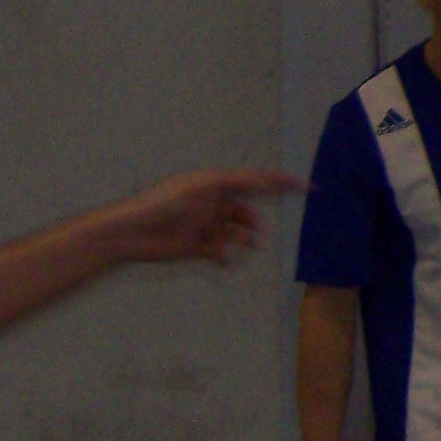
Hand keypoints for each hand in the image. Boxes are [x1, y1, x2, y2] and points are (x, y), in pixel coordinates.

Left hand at [105, 168, 304, 266]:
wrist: (130, 233)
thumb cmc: (162, 203)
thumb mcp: (201, 186)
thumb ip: (233, 182)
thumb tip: (263, 179)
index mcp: (216, 184)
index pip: (256, 181)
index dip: (282, 183)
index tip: (309, 188)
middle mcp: (212, 204)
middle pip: (248, 212)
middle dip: (256, 221)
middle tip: (255, 234)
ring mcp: (205, 226)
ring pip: (237, 234)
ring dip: (243, 241)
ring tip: (242, 247)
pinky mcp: (196, 247)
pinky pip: (221, 252)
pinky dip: (227, 257)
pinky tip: (225, 261)